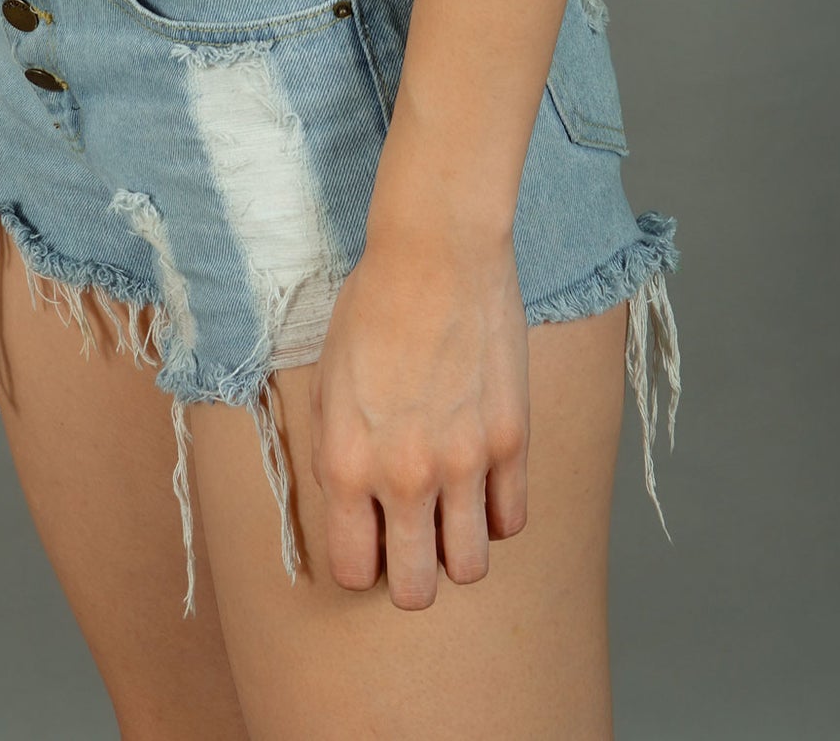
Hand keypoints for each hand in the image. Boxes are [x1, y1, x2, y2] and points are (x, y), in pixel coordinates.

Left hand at [308, 221, 530, 608]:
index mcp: (348, 464)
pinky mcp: (511, 440)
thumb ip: (335, 453)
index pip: (354, 572)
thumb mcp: (326, 382)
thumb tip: (352, 503)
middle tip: (412, 540)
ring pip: (471, 568)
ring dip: (458, 551)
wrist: (436, 251)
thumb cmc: (372, 307)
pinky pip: (513, 520)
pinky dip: (497, 515)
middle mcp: (406, 476)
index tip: (370, 541)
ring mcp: (465, 462)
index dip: (361, 563)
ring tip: (451, 516)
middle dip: (411, 575)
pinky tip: (483, 484)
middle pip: (417, 589)